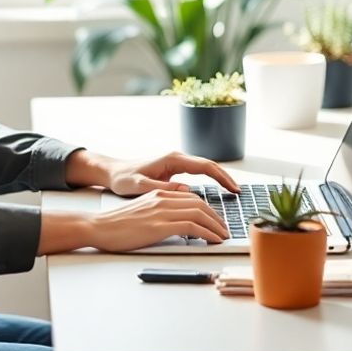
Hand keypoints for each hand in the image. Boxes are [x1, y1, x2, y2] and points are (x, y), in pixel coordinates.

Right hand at [89, 189, 229, 251]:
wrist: (99, 227)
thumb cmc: (117, 225)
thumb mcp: (142, 212)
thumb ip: (160, 213)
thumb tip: (178, 224)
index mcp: (159, 194)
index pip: (192, 198)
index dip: (208, 210)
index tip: (216, 221)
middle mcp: (162, 199)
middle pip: (199, 204)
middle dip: (216, 217)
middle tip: (224, 230)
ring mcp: (161, 211)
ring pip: (199, 213)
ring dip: (216, 226)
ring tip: (223, 236)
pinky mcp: (160, 225)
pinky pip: (192, 226)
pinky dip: (207, 233)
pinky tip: (213, 240)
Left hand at [104, 151, 239, 196]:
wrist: (113, 172)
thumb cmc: (124, 178)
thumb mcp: (140, 185)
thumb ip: (162, 188)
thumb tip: (186, 192)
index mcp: (172, 159)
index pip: (204, 166)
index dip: (221, 177)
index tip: (233, 189)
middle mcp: (177, 158)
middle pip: (209, 165)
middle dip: (225, 177)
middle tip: (238, 193)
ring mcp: (176, 163)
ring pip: (204, 168)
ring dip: (219, 178)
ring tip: (232, 192)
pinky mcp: (174, 169)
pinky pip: (197, 173)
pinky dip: (210, 180)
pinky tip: (216, 190)